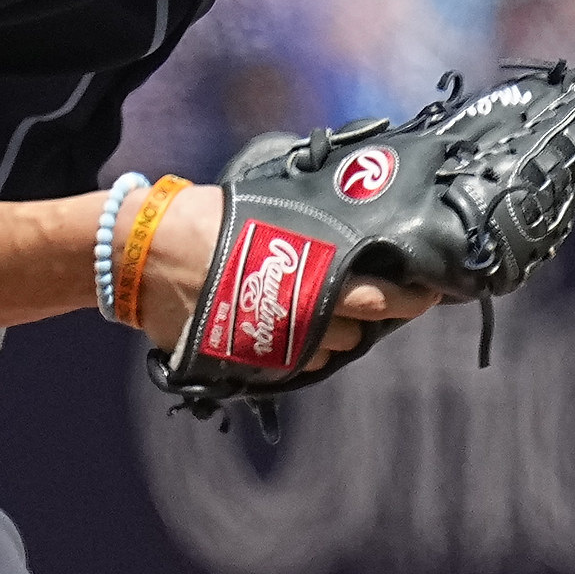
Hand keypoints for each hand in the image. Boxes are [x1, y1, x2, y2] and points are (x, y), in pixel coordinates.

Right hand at [132, 186, 439, 361]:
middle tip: (388, 300)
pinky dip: (303, 349)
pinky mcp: (245, 362)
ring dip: (338, 333)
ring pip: (328, 351)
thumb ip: (311, 224)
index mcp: (308, 274)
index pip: (379, 297)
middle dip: (375, 316)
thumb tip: (352, 214)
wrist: (144, 256)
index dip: (411, 299)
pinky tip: (299, 328)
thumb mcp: (267, 209)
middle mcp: (296, 317)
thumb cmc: (204, 221)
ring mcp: (271, 345)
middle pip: (358, 328)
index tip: (430, 294)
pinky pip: (291, 364)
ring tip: (333, 309)